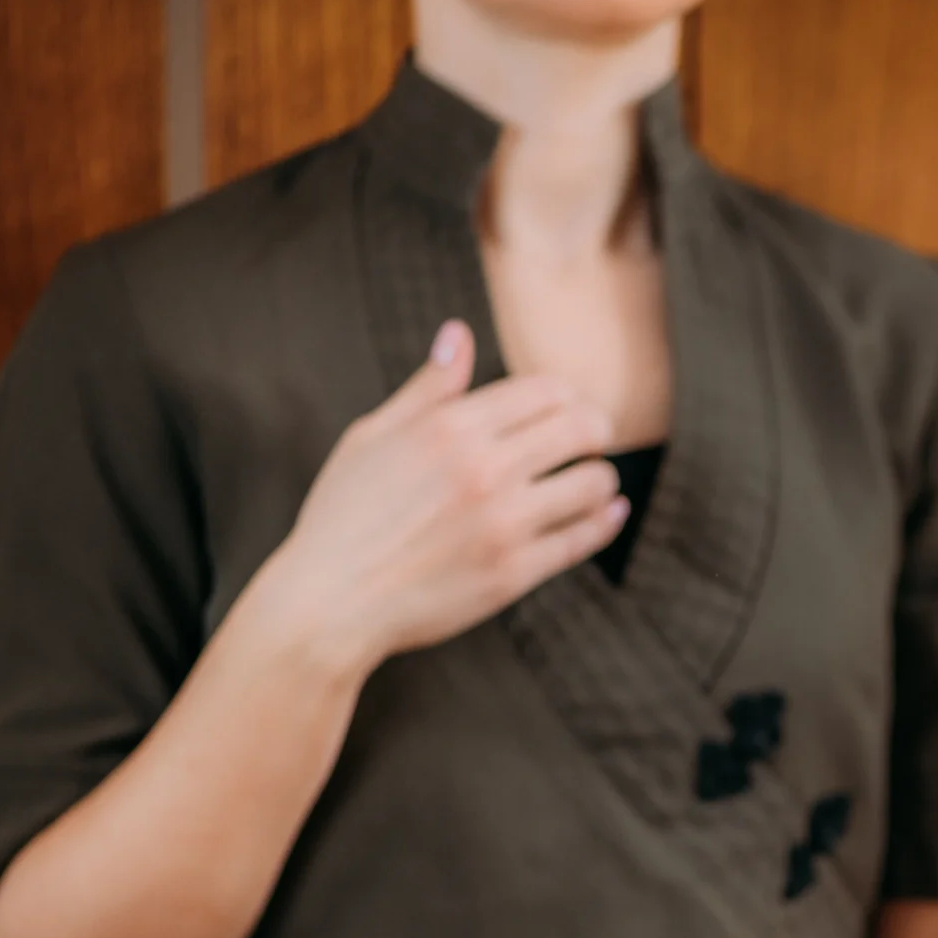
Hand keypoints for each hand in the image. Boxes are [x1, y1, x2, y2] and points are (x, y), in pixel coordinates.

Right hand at [269, 320, 627, 675]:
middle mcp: (482, 469)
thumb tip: (459, 334)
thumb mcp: (372, 437)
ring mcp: (503, 523)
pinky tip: (608, 513)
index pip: (546, 391)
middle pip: (581, 428)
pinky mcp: (514, 573)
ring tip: (591, 481)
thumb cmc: (343, 517)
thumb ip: (427, 388)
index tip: (569, 410)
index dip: (567, 397)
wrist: (329, 603)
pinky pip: (582, 538)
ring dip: (601, 478)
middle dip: (596, 430)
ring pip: (593, 483)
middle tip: (594, 439)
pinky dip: (605, 521)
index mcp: (449, 428)